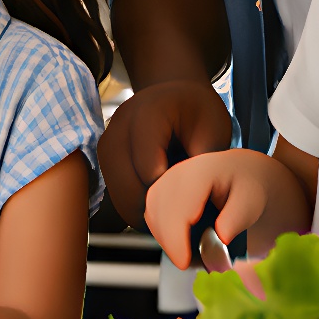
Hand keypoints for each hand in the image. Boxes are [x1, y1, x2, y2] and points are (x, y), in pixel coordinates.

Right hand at [96, 79, 231, 228]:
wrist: (174, 95)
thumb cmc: (198, 112)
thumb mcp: (214, 131)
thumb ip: (204, 165)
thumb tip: (198, 205)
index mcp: (148, 113)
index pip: (149, 168)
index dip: (170, 194)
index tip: (192, 207)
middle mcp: (118, 127)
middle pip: (127, 185)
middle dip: (155, 210)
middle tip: (183, 223)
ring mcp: (107, 143)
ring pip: (119, 194)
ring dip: (145, 211)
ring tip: (174, 216)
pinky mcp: (104, 158)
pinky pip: (116, 192)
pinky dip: (137, 205)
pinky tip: (161, 206)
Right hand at [144, 149, 283, 269]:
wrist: (243, 174)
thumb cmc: (248, 187)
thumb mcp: (251, 203)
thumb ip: (237, 220)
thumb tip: (220, 239)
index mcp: (201, 172)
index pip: (179, 208)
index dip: (176, 239)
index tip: (184, 264)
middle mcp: (177, 173)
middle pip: (160, 213)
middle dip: (171, 244)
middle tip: (192, 264)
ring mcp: (165, 181)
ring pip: (153, 216)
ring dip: (167, 240)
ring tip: (191, 254)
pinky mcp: (159, 193)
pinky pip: (153, 217)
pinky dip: (165, 235)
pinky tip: (183, 243)